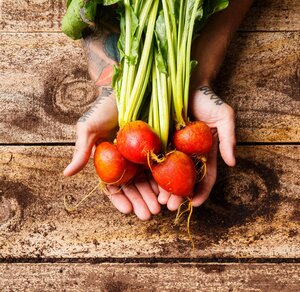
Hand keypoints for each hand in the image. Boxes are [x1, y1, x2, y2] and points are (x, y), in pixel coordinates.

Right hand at [64, 27, 160, 219]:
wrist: (127, 87)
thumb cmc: (106, 108)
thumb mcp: (90, 128)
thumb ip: (82, 150)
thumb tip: (66, 174)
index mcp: (113, 162)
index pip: (115, 186)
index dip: (121, 200)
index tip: (127, 211)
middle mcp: (130, 162)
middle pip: (136, 187)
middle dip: (141, 202)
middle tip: (148, 215)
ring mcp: (146, 155)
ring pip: (151, 180)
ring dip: (156, 196)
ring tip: (161, 208)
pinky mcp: (162, 146)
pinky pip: (165, 165)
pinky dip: (168, 179)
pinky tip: (172, 190)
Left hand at [158, 86, 235, 209]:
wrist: (185, 82)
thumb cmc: (207, 100)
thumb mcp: (224, 116)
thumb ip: (229, 138)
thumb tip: (233, 163)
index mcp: (204, 153)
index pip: (205, 177)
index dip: (201, 191)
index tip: (195, 204)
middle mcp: (187, 154)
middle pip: (183, 180)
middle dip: (178, 195)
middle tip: (170, 206)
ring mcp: (171, 148)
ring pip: (168, 173)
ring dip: (163, 189)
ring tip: (158, 200)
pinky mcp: (157, 140)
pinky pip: (154, 158)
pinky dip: (151, 172)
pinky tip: (146, 182)